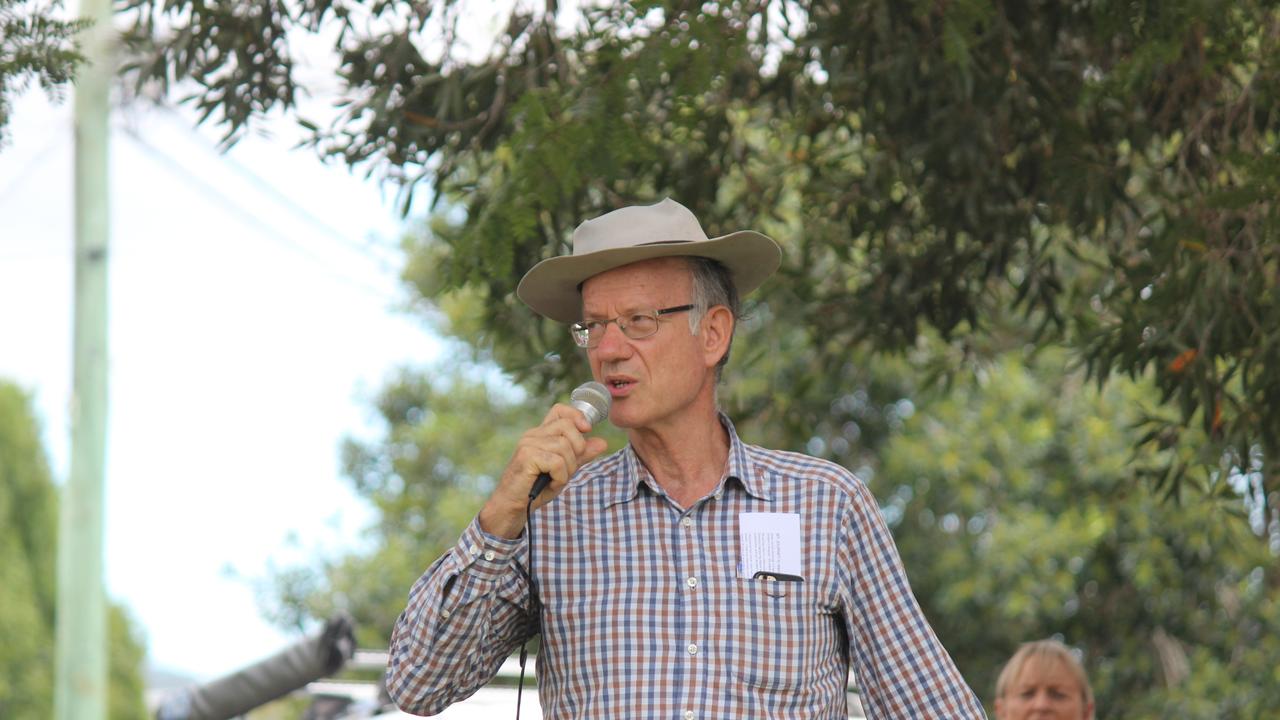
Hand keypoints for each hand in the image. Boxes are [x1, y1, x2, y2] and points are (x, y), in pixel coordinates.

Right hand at [478, 404, 608, 538]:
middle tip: (567, 469)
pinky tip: (551, 484)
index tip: (587, 430)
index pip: (560, 410)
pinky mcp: (526, 456)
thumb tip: (602, 442)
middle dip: (577, 449)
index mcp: (541, 434)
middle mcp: (533, 435)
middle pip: (568, 426)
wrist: (513, 506)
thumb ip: (581, 455)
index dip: (577, 416)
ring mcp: (528, 444)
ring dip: (568, 468)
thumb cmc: (537, 488)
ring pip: (565, 446)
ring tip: (556, 479)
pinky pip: (557, 462)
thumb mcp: (564, 470)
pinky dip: (560, 477)